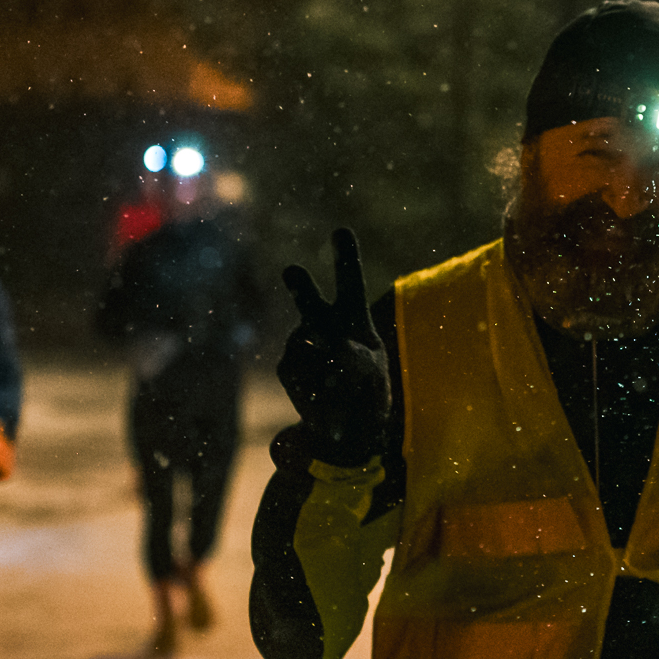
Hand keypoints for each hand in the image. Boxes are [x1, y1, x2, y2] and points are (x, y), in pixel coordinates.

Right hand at [278, 227, 390, 465]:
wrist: (346, 427)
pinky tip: (322, 395)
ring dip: (320, 364)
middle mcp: (327, 325)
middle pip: (312, 303)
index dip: (345, 257)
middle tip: (292, 272)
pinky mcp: (288, 367)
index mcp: (355, 319)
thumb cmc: (368, 393)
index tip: (340, 230)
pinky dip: (310, 382)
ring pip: (303, 344)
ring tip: (339, 385)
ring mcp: (303, 344)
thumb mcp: (370, 373)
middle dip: (302, 290)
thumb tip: (326, 348)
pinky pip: (294, 367)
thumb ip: (353, 357)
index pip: (350, 283)